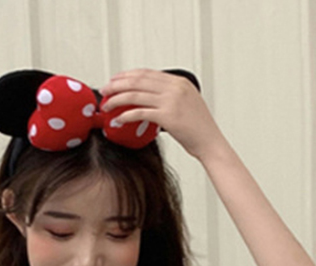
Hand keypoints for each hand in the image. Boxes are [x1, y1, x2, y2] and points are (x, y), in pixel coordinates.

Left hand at [99, 68, 227, 160]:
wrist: (210, 143)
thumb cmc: (198, 129)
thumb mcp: (186, 104)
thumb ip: (169, 97)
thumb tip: (150, 99)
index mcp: (179, 82)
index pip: (147, 73)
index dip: (127, 75)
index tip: (115, 80)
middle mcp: (175, 88)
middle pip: (138, 80)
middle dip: (117, 84)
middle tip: (105, 90)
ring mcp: (171, 101)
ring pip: (136, 94)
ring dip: (117, 99)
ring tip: (106, 105)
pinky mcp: (168, 116)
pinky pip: (140, 113)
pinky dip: (126, 115)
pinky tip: (117, 119)